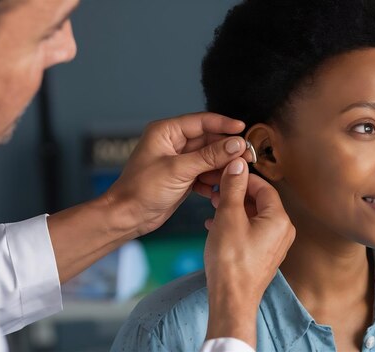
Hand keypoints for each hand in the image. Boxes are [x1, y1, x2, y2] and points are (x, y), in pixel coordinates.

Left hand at [48, 112, 249, 281]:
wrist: (128, 217)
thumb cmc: (142, 189)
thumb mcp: (179, 170)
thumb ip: (210, 156)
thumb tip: (236, 144)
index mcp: (166, 132)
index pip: (201, 122)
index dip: (223, 125)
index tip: (242, 129)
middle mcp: (173, 143)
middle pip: (209, 140)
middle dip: (227, 149)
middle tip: (247, 155)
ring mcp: (179, 161)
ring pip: (209, 158)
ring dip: (222, 167)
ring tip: (236, 174)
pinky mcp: (183, 177)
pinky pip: (205, 173)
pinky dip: (213, 180)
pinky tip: (219, 189)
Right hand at [199, 158, 294, 347]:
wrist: (231, 300)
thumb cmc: (231, 261)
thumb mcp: (228, 217)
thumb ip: (233, 188)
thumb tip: (237, 164)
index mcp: (279, 219)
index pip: (264, 187)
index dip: (243, 177)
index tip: (225, 173)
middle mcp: (282, 231)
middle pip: (260, 201)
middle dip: (236, 194)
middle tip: (216, 189)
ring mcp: (274, 245)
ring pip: (254, 217)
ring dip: (233, 208)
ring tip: (213, 205)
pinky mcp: (264, 256)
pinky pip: (251, 232)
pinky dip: (235, 224)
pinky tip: (215, 225)